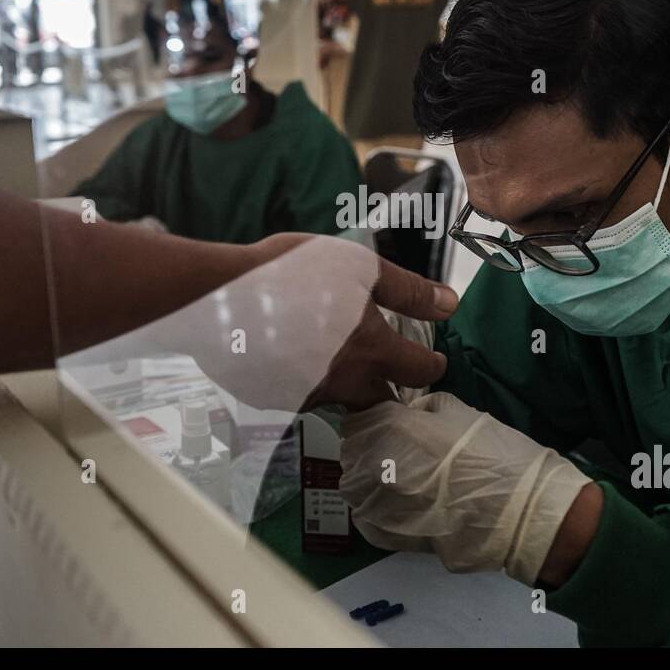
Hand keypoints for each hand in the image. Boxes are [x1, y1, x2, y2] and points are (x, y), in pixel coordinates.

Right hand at [60, 233, 455, 412]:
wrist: (218, 296)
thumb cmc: (292, 272)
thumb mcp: (359, 267)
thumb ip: (408, 290)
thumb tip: (451, 305)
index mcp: (372, 352)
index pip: (419, 371)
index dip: (432, 365)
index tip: (433, 362)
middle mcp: (343, 384)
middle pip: (381, 401)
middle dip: (390, 392)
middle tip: (390, 377)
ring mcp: (305, 397)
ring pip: (336, 399)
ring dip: (342, 385)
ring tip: (331, 359)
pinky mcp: (270, 399)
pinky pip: (296, 395)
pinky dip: (300, 380)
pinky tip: (288, 357)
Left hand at [339, 391, 591, 584]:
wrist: (519, 510)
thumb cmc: (493, 453)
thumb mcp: (459, 412)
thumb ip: (424, 410)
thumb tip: (411, 414)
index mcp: (390, 428)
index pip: (358, 420)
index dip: (372, 420)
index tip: (387, 422)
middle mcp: (375, 465)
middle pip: (352, 454)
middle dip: (367, 448)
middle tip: (394, 450)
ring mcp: (378, 505)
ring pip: (355, 489)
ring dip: (368, 481)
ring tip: (397, 480)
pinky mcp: (389, 537)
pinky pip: (368, 520)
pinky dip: (375, 511)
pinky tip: (398, 507)